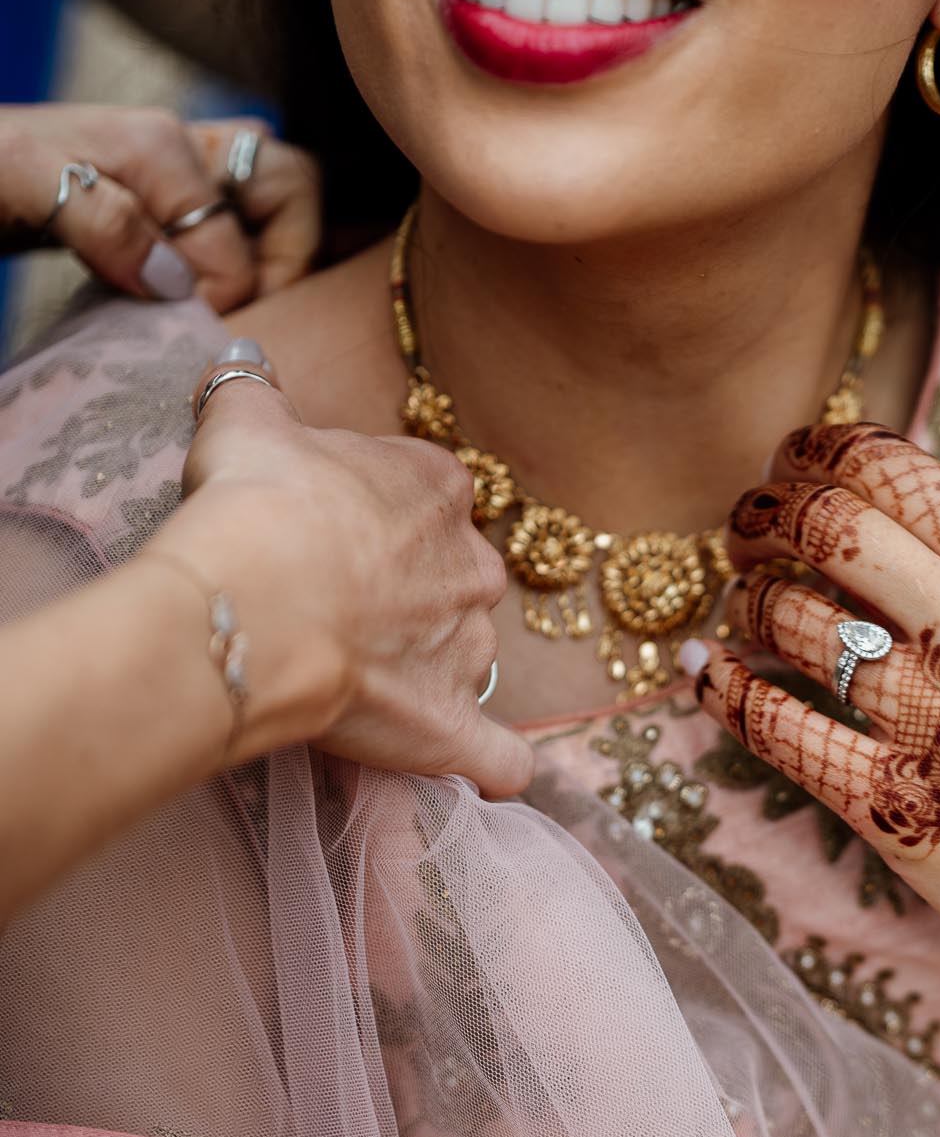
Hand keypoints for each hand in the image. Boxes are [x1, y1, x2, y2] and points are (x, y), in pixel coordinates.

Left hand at [0, 104, 319, 310]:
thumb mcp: (28, 183)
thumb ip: (108, 226)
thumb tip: (177, 284)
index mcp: (163, 147)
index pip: (236, 250)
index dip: (219, 303)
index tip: (179, 331)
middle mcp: (189, 147)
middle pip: (295, 191)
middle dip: (285, 262)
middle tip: (234, 314)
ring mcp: (188, 166)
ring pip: (279, 197)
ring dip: (275, 252)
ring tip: (234, 300)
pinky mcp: (175, 189)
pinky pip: (246, 214)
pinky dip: (249, 252)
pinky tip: (210, 288)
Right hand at [159, 351, 531, 797]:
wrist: (253, 598)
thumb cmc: (253, 504)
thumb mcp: (247, 422)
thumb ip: (254, 392)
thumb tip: (243, 367)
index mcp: (436, 487)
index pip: (430, 493)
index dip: (381, 514)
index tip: (335, 531)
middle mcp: (470, 567)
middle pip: (454, 577)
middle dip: (411, 594)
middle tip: (340, 610)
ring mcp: (468, 650)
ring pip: (468, 657)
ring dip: (432, 670)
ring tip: (365, 686)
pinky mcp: (452, 726)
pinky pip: (500, 758)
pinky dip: (494, 764)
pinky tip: (480, 770)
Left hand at [687, 424, 939, 1039]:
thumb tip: (848, 497)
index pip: (886, 468)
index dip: (810, 456)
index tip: (787, 469)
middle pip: (826, 524)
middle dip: (761, 517)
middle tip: (745, 535)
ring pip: (790, 621)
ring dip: (747, 605)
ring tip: (747, 613)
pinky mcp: (897, 810)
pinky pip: (775, 728)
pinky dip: (724, 690)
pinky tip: (711, 675)